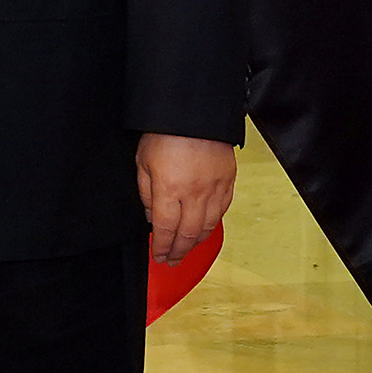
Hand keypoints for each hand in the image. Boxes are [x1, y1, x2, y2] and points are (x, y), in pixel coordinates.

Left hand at [136, 133, 235, 266]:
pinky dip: (213, 224)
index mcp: (169, 189)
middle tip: (172, 260)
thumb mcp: (143, 161)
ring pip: (208, 226)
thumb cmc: (165, 132)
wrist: (194, 112)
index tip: (158, 255)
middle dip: (178, 251)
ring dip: (196, 242)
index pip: (165, 230)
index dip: (161, 247)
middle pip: (188, 234)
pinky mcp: (228, 180)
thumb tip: (152, 217)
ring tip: (187, 249)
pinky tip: (206, 228)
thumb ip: (146, 193)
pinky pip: (222, 210)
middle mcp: (194, 193)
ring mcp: (214, 188)